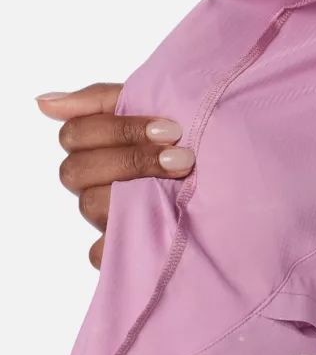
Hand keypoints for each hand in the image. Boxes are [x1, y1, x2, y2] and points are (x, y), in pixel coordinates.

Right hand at [37, 83, 194, 268]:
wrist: (232, 181)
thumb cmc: (184, 142)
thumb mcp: (154, 108)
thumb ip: (103, 100)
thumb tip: (45, 101)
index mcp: (92, 146)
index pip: (77, 134)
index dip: (122, 129)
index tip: (172, 130)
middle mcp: (92, 182)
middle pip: (77, 170)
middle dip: (132, 160)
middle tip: (182, 158)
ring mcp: (104, 215)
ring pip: (91, 205)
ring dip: (134, 193)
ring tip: (181, 183)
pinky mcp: (120, 247)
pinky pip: (101, 254)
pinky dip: (119, 246)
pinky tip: (149, 234)